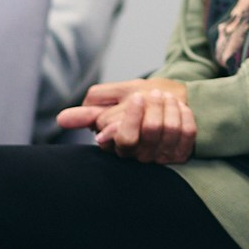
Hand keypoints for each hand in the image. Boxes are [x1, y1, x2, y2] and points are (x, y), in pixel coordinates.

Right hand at [58, 79, 195, 162]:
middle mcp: (140, 155)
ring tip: (168, 97)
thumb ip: (89, 113)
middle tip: (153, 93)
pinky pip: (187, 132)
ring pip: (169, 130)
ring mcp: (162, 155)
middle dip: (153, 107)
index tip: (136, 96)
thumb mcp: (113, 103)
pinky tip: (181, 107)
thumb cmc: (140, 103)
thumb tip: (60, 119)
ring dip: (169, 107)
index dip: (130, 117)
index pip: (123, 138)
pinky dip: (185, 114)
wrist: (175, 102)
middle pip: (148, 133)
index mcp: (120, 145)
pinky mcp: (182, 152)